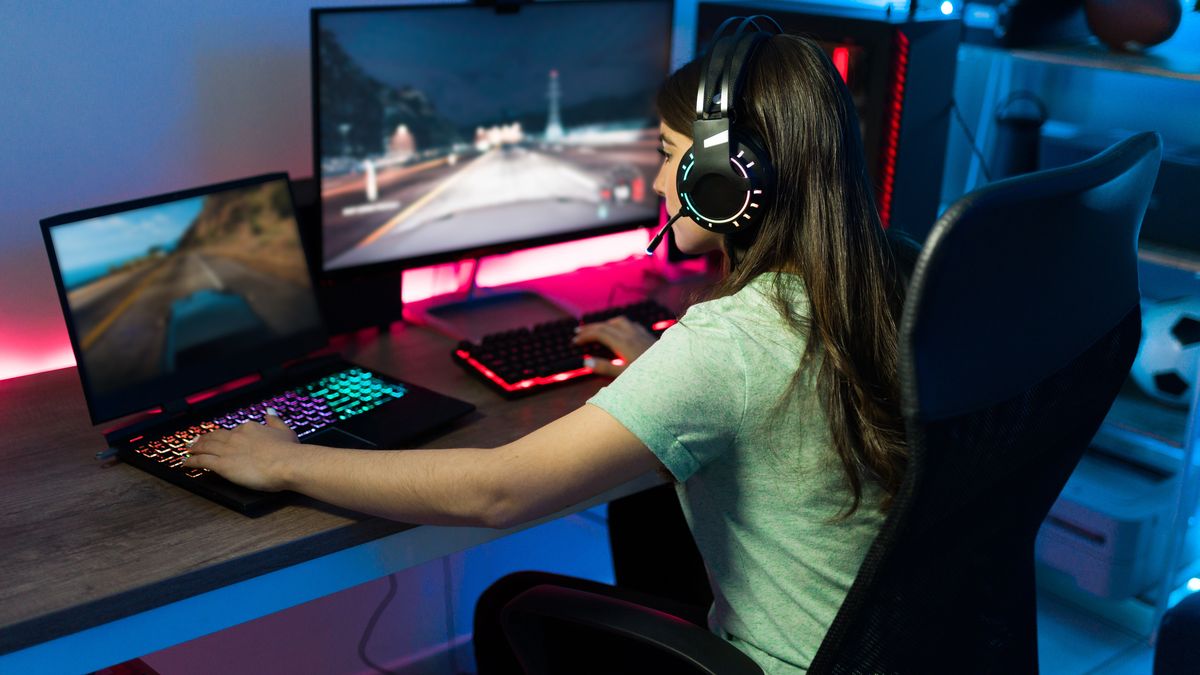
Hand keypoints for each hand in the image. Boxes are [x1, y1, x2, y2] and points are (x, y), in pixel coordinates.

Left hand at [181, 413, 304, 491]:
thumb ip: (275, 421)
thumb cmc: (290, 451)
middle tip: (195, 441)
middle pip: (215, 437)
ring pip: (205, 447)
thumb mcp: (285, 431)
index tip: (219, 437)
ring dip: (195, 448)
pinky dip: (191, 461)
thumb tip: (269, 412)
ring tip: (188, 450)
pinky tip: (186, 463)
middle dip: (204, 439)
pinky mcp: (222, 465)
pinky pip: (201, 461)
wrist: (288, 463)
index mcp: (250, 428)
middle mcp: (236, 436)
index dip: (223, 435)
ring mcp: (227, 450)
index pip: (232, 431)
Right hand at [572, 316, 656, 376]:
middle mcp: (631, 334)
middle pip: (606, 325)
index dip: (585, 335)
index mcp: (623, 342)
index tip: (574, 341)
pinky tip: (619, 331)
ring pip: (619, 321)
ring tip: (596, 330)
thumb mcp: (624, 376)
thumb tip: (585, 362)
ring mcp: (641, 333)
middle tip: (577, 332)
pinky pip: (630, 324)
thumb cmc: (650, 377)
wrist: (676, 371)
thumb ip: (605, 368)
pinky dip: (618, 325)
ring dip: (605, 323)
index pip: (599, 333)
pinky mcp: (648, 335)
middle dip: (591, 327)